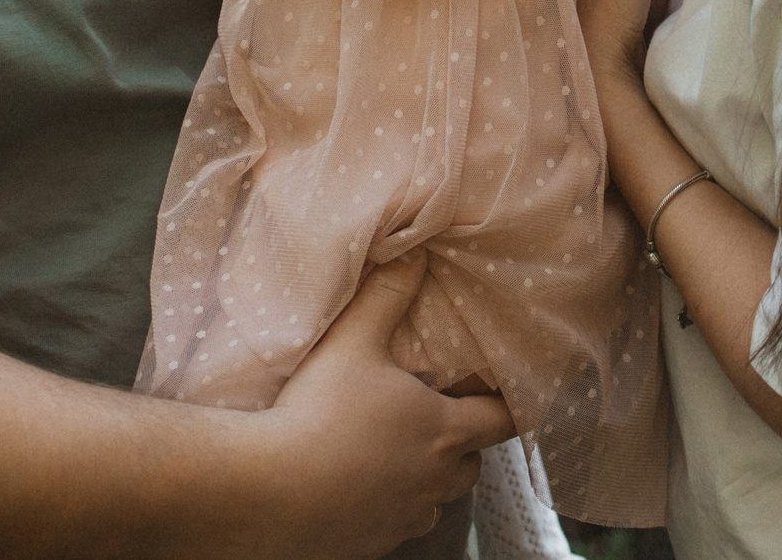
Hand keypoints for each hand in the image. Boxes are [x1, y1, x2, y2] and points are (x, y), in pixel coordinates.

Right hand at [256, 253, 513, 555]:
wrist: (270, 493)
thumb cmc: (318, 413)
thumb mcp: (353, 341)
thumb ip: (387, 294)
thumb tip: (416, 251)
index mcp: (442, 430)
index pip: (501, 420)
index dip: (511, 405)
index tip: (512, 396)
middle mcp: (434, 481)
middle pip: (472, 466)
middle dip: (465, 445)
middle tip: (442, 419)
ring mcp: (404, 518)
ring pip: (435, 501)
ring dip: (427, 480)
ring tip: (397, 455)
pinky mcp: (372, 544)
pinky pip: (395, 525)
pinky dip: (388, 507)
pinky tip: (358, 487)